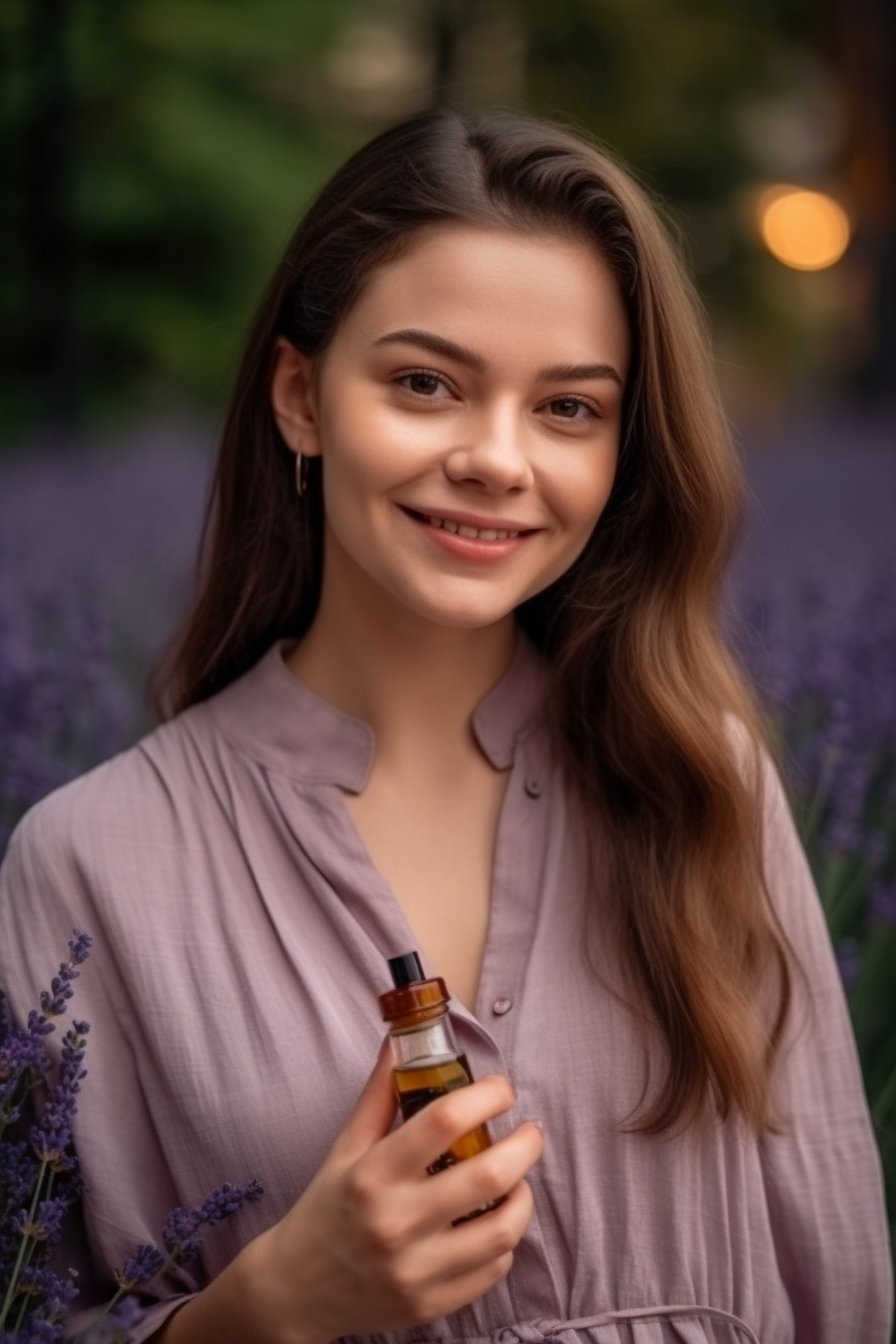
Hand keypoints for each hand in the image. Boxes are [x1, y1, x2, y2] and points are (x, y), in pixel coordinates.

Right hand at [245, 1039, 543, 1343]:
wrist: (296, 1290)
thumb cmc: (327, 1207)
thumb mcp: (345, 1147)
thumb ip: (379, 1095)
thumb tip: (400, 1042)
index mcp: (373, 1174)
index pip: (444, 1121)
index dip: (486, 1096)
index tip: (501, 1089)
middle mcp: (395, 1222)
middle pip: (488, 1174)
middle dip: (525, 1144)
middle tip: (530, 1131)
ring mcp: (414, 1269)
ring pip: (502, 1230)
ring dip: (523, 1196)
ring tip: (518, 1179)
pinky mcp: (429, 1304)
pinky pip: (492, 1270)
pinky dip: (504, 1241)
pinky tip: (493, 1221)